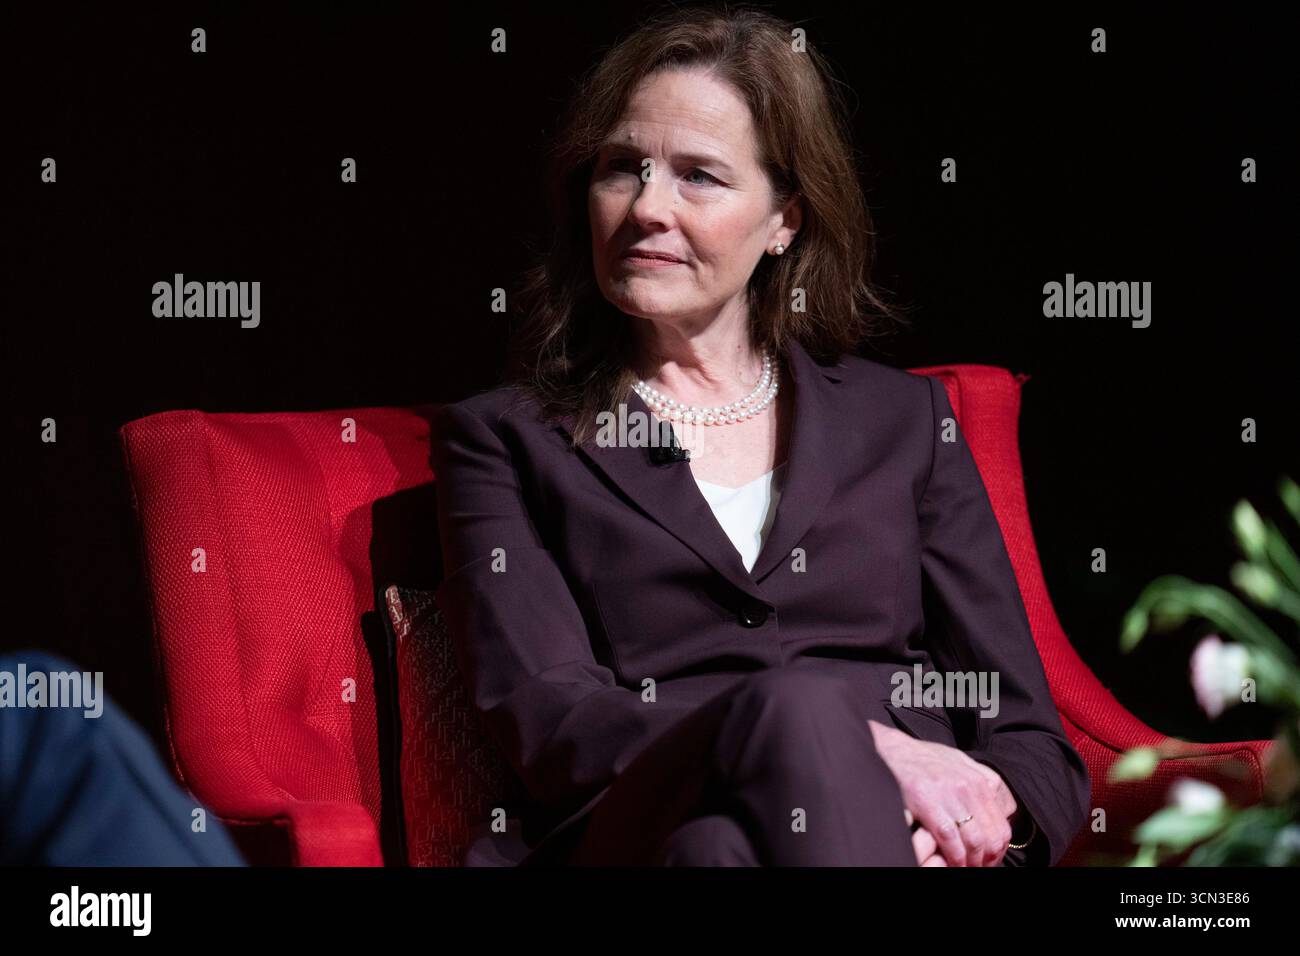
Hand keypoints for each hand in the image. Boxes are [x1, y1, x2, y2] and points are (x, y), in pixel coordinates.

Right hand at [871, 720, 1017, 866]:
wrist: (892, 750)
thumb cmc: (923, 758)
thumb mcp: (960, 761)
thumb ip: (983, 780)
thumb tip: (1003, 805)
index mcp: (979, 780)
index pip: (1002, 825)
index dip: (998, 849)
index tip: (990, 858)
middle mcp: (969, 787)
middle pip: (992, 836)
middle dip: (988, 858)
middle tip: (979, 866)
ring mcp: (950, 795)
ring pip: (975, 841)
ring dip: (972, 861)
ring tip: (965, 866)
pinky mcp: (928, 803)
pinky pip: (951, 839)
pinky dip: (955, 857)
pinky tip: (952, 862)